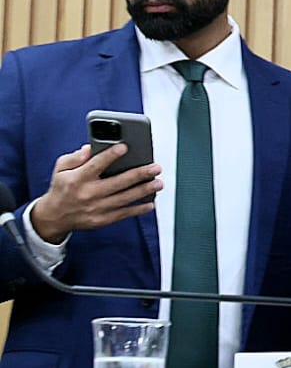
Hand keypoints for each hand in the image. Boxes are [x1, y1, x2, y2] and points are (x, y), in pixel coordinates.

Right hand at [29, 144, 161, 243]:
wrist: (54, 216)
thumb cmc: (62, 188)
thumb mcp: (61, 169)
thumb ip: (75, 157)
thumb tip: (89, 148)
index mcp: (77, 179)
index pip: (95, 165)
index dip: (110, 156)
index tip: (124, 147)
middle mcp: (88, 194)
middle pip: (118, 182)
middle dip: (139, 174)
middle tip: (155, 167)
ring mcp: (96, 208)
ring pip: (125, 199)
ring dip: (144, 191)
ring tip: (158, 183)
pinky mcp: (102, 220)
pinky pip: (124, 214)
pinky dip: (138, 209)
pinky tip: (151, 203)